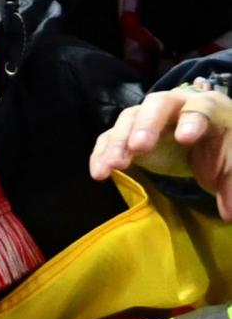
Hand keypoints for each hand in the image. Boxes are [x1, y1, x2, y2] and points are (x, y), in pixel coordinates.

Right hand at [92, 85, 231, 216]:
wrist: (209, 146)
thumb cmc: (225, 150)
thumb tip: (228, 213)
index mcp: (209, 108)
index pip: (201, 108)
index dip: (192, 120)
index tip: (184, 139)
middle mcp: (175, 105)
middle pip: (157, 104)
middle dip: (146, 125)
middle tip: (138, 146)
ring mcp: (149, 117)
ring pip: (130, 119)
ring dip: (119, 141)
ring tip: (113, 165)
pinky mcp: (131, 133)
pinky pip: (113, 137)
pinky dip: (103, 152)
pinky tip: (99, 171)